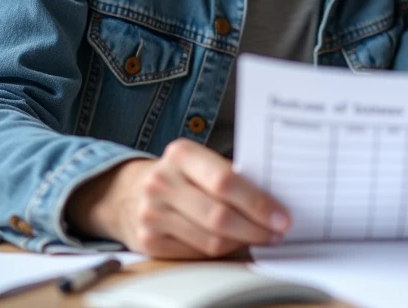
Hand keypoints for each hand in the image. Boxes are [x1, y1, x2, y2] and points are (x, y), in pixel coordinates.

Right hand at [66, 139, 289, 258]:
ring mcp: (151, 214)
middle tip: (277, 232)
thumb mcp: (198, 162)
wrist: (125, 192)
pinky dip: (221, 252)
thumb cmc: (178, 176)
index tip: (281, 216)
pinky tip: (232, 244)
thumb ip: (229, 175)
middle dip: (256, 228)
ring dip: (242, 242)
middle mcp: (162, 182)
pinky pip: (197, 255)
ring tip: (260, 238)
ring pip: (211, 241)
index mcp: (181, 154)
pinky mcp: (148, 242)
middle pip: (220, 216)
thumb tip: (274, 201)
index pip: (226, 181)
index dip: (258, 203)